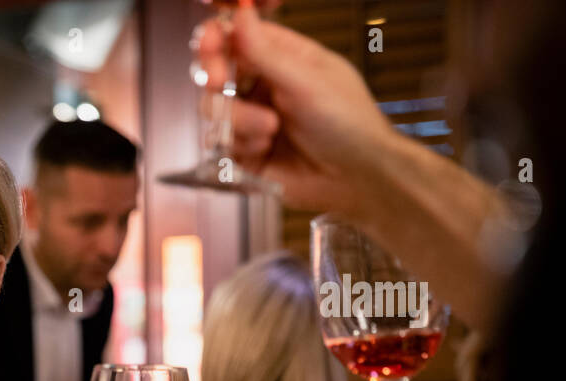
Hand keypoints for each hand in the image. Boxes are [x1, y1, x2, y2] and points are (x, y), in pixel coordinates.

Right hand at [195, 5, 398, 218]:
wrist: (356, 178)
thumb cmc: (348, 123)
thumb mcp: (306, 81)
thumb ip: (266, 51)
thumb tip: (240, 11)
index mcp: (283, 58)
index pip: (237, 38)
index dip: (216, 39)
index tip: (209, 46)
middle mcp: (264, 86)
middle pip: (216, 73)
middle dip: (216, 79)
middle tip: (219, 83)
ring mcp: (253, 120)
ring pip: (215, 111)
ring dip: (238, 120)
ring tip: (270, 130)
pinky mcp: (245, 153)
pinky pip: (220, 145)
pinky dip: (239, 146)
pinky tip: (265, 150)